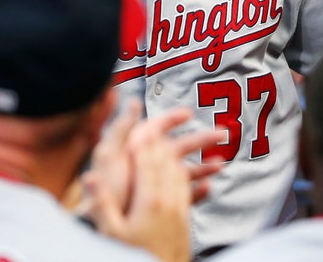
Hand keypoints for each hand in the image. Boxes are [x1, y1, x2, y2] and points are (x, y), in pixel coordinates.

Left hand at [81, 102, 224, 261]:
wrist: (101, 221)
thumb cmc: (104, 188)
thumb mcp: (108, 153)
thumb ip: (121, 127)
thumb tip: (132, 101)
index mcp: (136, 148)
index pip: (158, 127)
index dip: (173, 118)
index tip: (190, 113)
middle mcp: (147, 164)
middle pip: (179, 147)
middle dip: (201, 140)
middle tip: (221, 135)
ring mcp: (155, 184)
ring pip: (185, 171)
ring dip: (204, 166)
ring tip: (221, 165)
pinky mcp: (160, 203)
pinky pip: (183, 195)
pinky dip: (198, 191)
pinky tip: (209, 188)